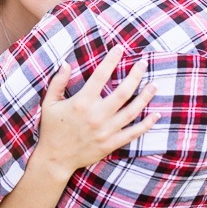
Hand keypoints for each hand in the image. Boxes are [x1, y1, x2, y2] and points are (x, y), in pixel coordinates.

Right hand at [35, 45, 158, 180]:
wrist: (55, 159)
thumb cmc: (51, 128)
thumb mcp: (50, 103)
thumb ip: (58, 82)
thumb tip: (66, 63)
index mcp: (82, 102)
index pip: (100, 75)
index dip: (111, 60)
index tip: (119, 48)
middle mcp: (97, 115)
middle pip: (122, 92)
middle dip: (135, 75)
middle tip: (143, 63)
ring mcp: (106, 131)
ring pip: (132, 111)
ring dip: (145, 97)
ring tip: (154, 85)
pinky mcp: (111, 144)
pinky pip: (133, 133)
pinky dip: (147, 124)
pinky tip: (156, 115)